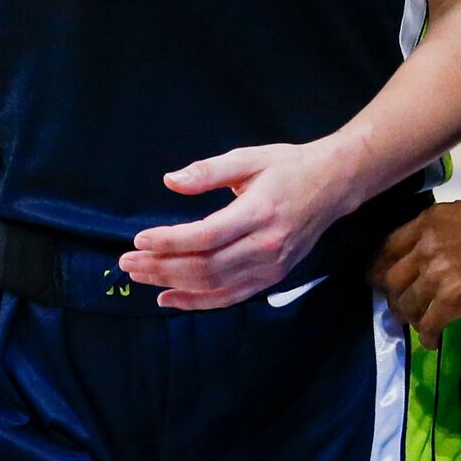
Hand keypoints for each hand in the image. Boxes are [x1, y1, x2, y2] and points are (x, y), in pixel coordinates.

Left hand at [119, 143, 355, 310]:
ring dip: (172, 285)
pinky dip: (198, 302)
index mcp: (260, 212)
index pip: (206, 236)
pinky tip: (169, 298)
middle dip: (161, 267)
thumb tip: (170, 181)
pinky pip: (230, 297)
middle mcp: (266, 245)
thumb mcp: (248, 158)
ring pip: (214, 285)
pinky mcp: (272, 278)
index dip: (170, 242)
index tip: (139, 239)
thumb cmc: (288, 167)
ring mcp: (271, 267)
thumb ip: (208, 171)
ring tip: (140, 277)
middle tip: (127, 262)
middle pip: (205, 266)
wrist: (333, 185)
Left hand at [369, 199, 460, 346]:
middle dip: (391, 297)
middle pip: (391, 279)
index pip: (387, 247)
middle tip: (397, 308)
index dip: (379, 267)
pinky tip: (433, 341)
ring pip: (406, 304)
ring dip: (409, 318)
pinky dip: (427, 336)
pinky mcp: (453, 300)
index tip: (378, 279)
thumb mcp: (460, 212)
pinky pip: (428, 324)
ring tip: (418, 324)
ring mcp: (436, 275)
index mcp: (426, 223)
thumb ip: (437, 229)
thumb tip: (429, 245)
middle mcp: (424, 248)